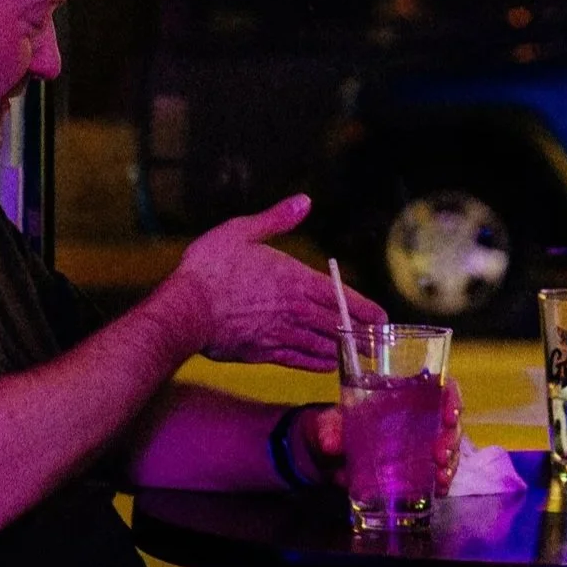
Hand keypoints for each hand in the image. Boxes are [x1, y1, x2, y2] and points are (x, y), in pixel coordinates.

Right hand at [158, 197, 376, 373]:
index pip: (340, 295)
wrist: (184, 309)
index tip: (382, 317)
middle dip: (361, 334)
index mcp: (294, 278)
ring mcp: (280, 333)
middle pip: (337, 324)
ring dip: (344, 350)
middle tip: (379, 344)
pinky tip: (326, 365)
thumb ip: (276, 219)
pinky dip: (317, 363)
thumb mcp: (241, 231)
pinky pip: (299, 360)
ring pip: (322, 344)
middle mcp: (294, 309)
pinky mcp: (264, 353)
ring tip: (362, 357)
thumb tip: (305, 201)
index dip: (364, 308)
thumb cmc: (210, 268)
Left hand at [299, 375, 463, 492]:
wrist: (328, 457)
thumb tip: (330, 442)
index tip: (449, 415)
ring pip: (449, 448)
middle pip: (449, 422)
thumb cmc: (336, 428)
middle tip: (440, 455)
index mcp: (403, 398)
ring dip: (450, 462)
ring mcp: (421, 445)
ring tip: (441, 477)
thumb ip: (329, 428)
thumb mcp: (329, 423)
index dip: (450, 397)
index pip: (438, 388)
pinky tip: (440, 489)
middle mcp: (419, 419)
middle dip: (451, 438)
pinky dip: (443, 481)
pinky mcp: (418, 470)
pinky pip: (439, 472)